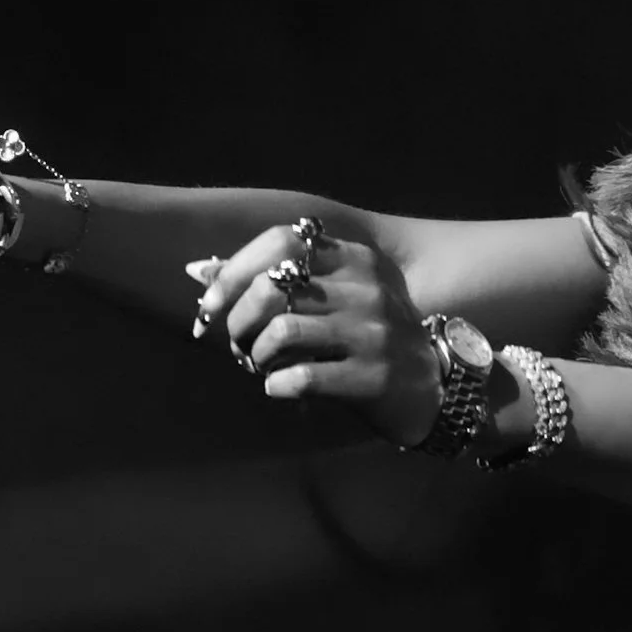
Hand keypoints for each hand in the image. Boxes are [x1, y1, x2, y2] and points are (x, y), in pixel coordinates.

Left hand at [190, 222, 443, 448]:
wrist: (431, 391)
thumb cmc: (368, 342)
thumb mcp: (336, 301)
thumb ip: (278, 284)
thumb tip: (200, 271)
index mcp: (356, 260)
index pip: (283, 241)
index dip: (234, 269)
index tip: (210, 305)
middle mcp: (368, 288)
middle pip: (274, 287)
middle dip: (238, 321)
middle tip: (238, 346)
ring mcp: (374, 332)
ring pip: (282, 332)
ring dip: (256, 356)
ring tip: (260, 367)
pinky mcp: (375, 376)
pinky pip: (304, 376)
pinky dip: (277, 384)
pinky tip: (277, 388)